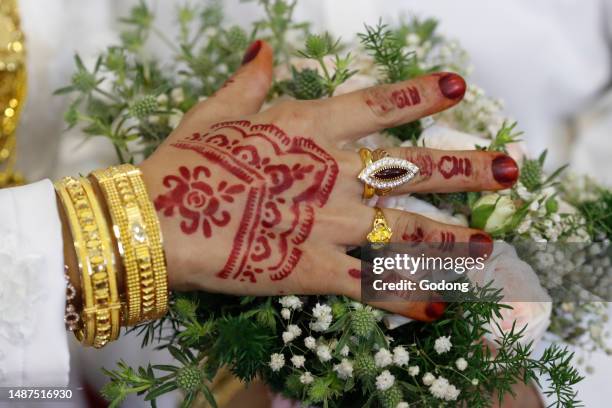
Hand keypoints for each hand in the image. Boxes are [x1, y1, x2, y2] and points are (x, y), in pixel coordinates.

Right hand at [139, 40, 518, 319]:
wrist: (155, 222)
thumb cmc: (180, 165)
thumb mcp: (214, 114)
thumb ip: (248, 81)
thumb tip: (265, 45)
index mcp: (307, 128)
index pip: (379, 105)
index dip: (420, 94)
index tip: (457, 88)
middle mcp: (331, 171)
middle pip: (413, 168)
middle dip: (466, 168)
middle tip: (510, 171)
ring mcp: (328, 222)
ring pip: (405, 229)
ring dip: (451, 238)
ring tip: (487, 243)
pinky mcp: (313, 268)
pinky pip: (370, 285)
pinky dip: (405, 298)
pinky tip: (438, 307)